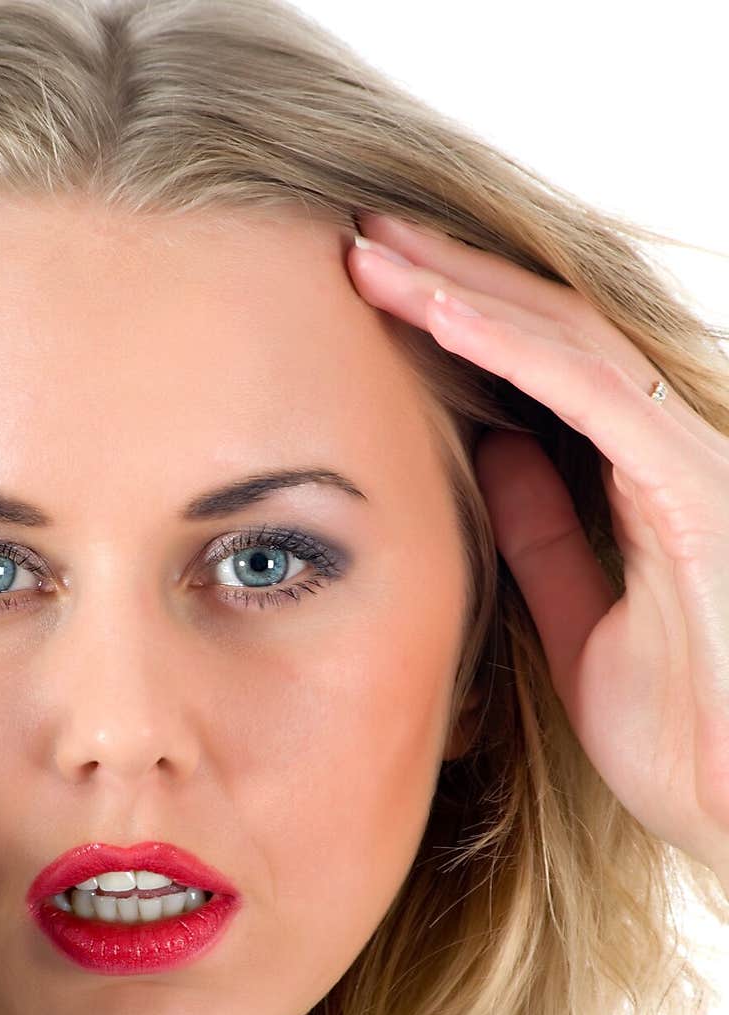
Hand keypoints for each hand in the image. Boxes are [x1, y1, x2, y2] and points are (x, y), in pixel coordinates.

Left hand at [348, 212, 728, 888]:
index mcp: (643, 487)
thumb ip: (546, 539)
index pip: (545, 377)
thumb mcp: (580, 626)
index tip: (375, 300)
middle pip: (549, 335)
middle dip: (451, 281)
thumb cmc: (684, 736)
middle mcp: (669, 455)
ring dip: (462, 290)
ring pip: (564, 339)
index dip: (460, 327)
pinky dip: (507, 343)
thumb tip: (496, 452)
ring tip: (374, 251)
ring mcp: (687, 462)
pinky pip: (588, 392)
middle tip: (359, 240)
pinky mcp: (691, 487)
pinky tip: (435, 309)